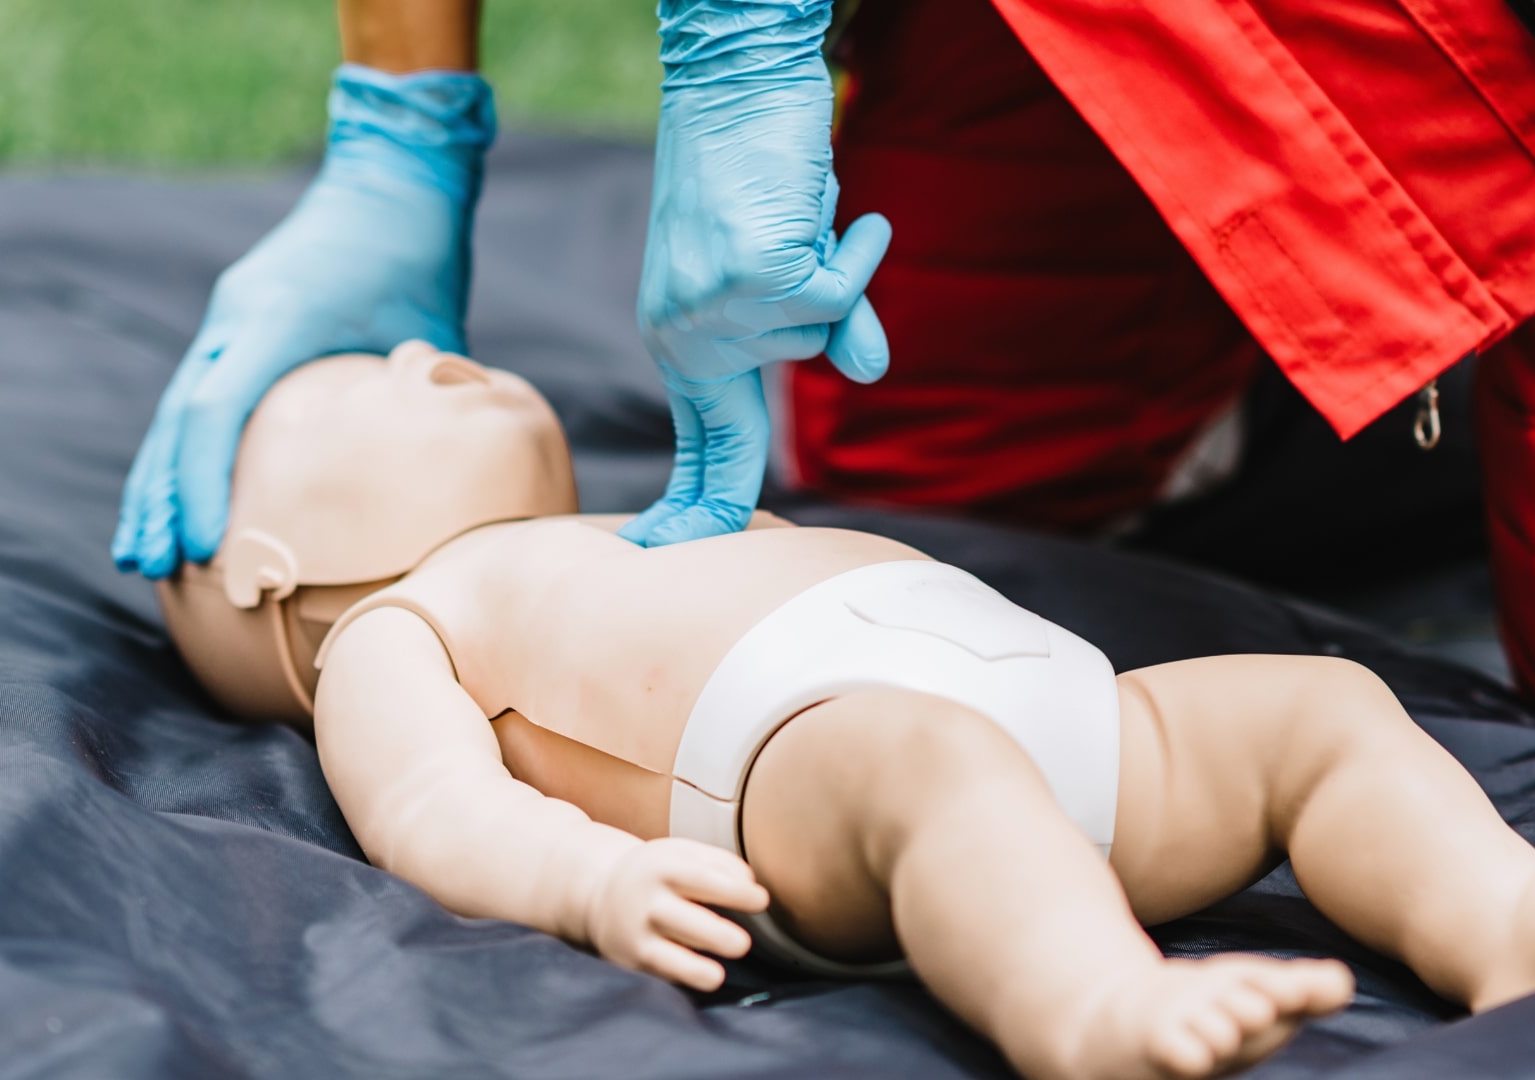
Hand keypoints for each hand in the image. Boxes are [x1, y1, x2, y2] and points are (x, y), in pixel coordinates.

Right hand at [111, 64, 494, 577]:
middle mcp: (236, 319)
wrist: (391, 180)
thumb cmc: (418, 255)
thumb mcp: (427, 327)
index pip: (214, 409)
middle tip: (147, 565)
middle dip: (159, 497)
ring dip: (158, 482)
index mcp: (273, 318)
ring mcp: (231, 320)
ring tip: (141, 551)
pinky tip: (179, 501)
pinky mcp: (239, 324)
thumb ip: (417, 402)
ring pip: (175, 412)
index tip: (201, 545)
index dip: (200, 481)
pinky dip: (184, 451)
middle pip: (176, 418)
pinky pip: (201, 396)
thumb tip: (430, 481)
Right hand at [586, 838, 770, 991]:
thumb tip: (750, 884)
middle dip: (717, 937)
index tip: (761, 901)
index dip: (735, 892)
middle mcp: (648, 903)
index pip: (703, 880)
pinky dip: (683, 980)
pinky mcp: (633, 963)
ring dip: (696, 970)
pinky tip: (701, 977)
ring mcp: (637, 936)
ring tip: (716, 976)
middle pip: (686, 923)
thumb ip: (720, 863)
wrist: (598, 895)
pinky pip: (663, 975)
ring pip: (669, 959)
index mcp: (663, 868)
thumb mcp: (683, 854)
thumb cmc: (658, 873)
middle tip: (742, 944)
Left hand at [621, 0, 892, 547]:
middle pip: (742, 435)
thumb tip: (871, 374)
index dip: (693, 508)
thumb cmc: (762, 169)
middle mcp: (685, 332)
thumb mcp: (794, 265)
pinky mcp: (754, 278)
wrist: (735, 81)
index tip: (662, 553)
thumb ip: (829, 325)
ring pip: (815, 338)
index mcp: (680, 338)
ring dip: (829, 276)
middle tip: (675, 506)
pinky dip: (853, 248)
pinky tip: (832, 205)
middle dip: (724, 482)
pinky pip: (837, 294)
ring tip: (801, 213)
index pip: (699, 445)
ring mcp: (715, 311)